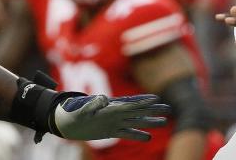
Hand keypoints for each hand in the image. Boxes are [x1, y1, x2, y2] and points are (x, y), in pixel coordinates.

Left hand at [51, 93, 169, 141]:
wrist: (65, 121)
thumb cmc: (72, 112)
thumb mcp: (80, 108)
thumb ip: (91, 104)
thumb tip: (103, 98)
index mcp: (110, 107)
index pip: (130, 104)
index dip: (143, 102)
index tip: (156, 99)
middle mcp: (115, 113)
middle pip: (138, 111)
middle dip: (153, 110)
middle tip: (169, 108)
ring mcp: (114, 122)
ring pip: (136, 122)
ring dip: (149, 122)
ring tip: (164, 122)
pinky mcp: (110, 130)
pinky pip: (127, 133)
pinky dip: (137, 134)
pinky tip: (148, 137)